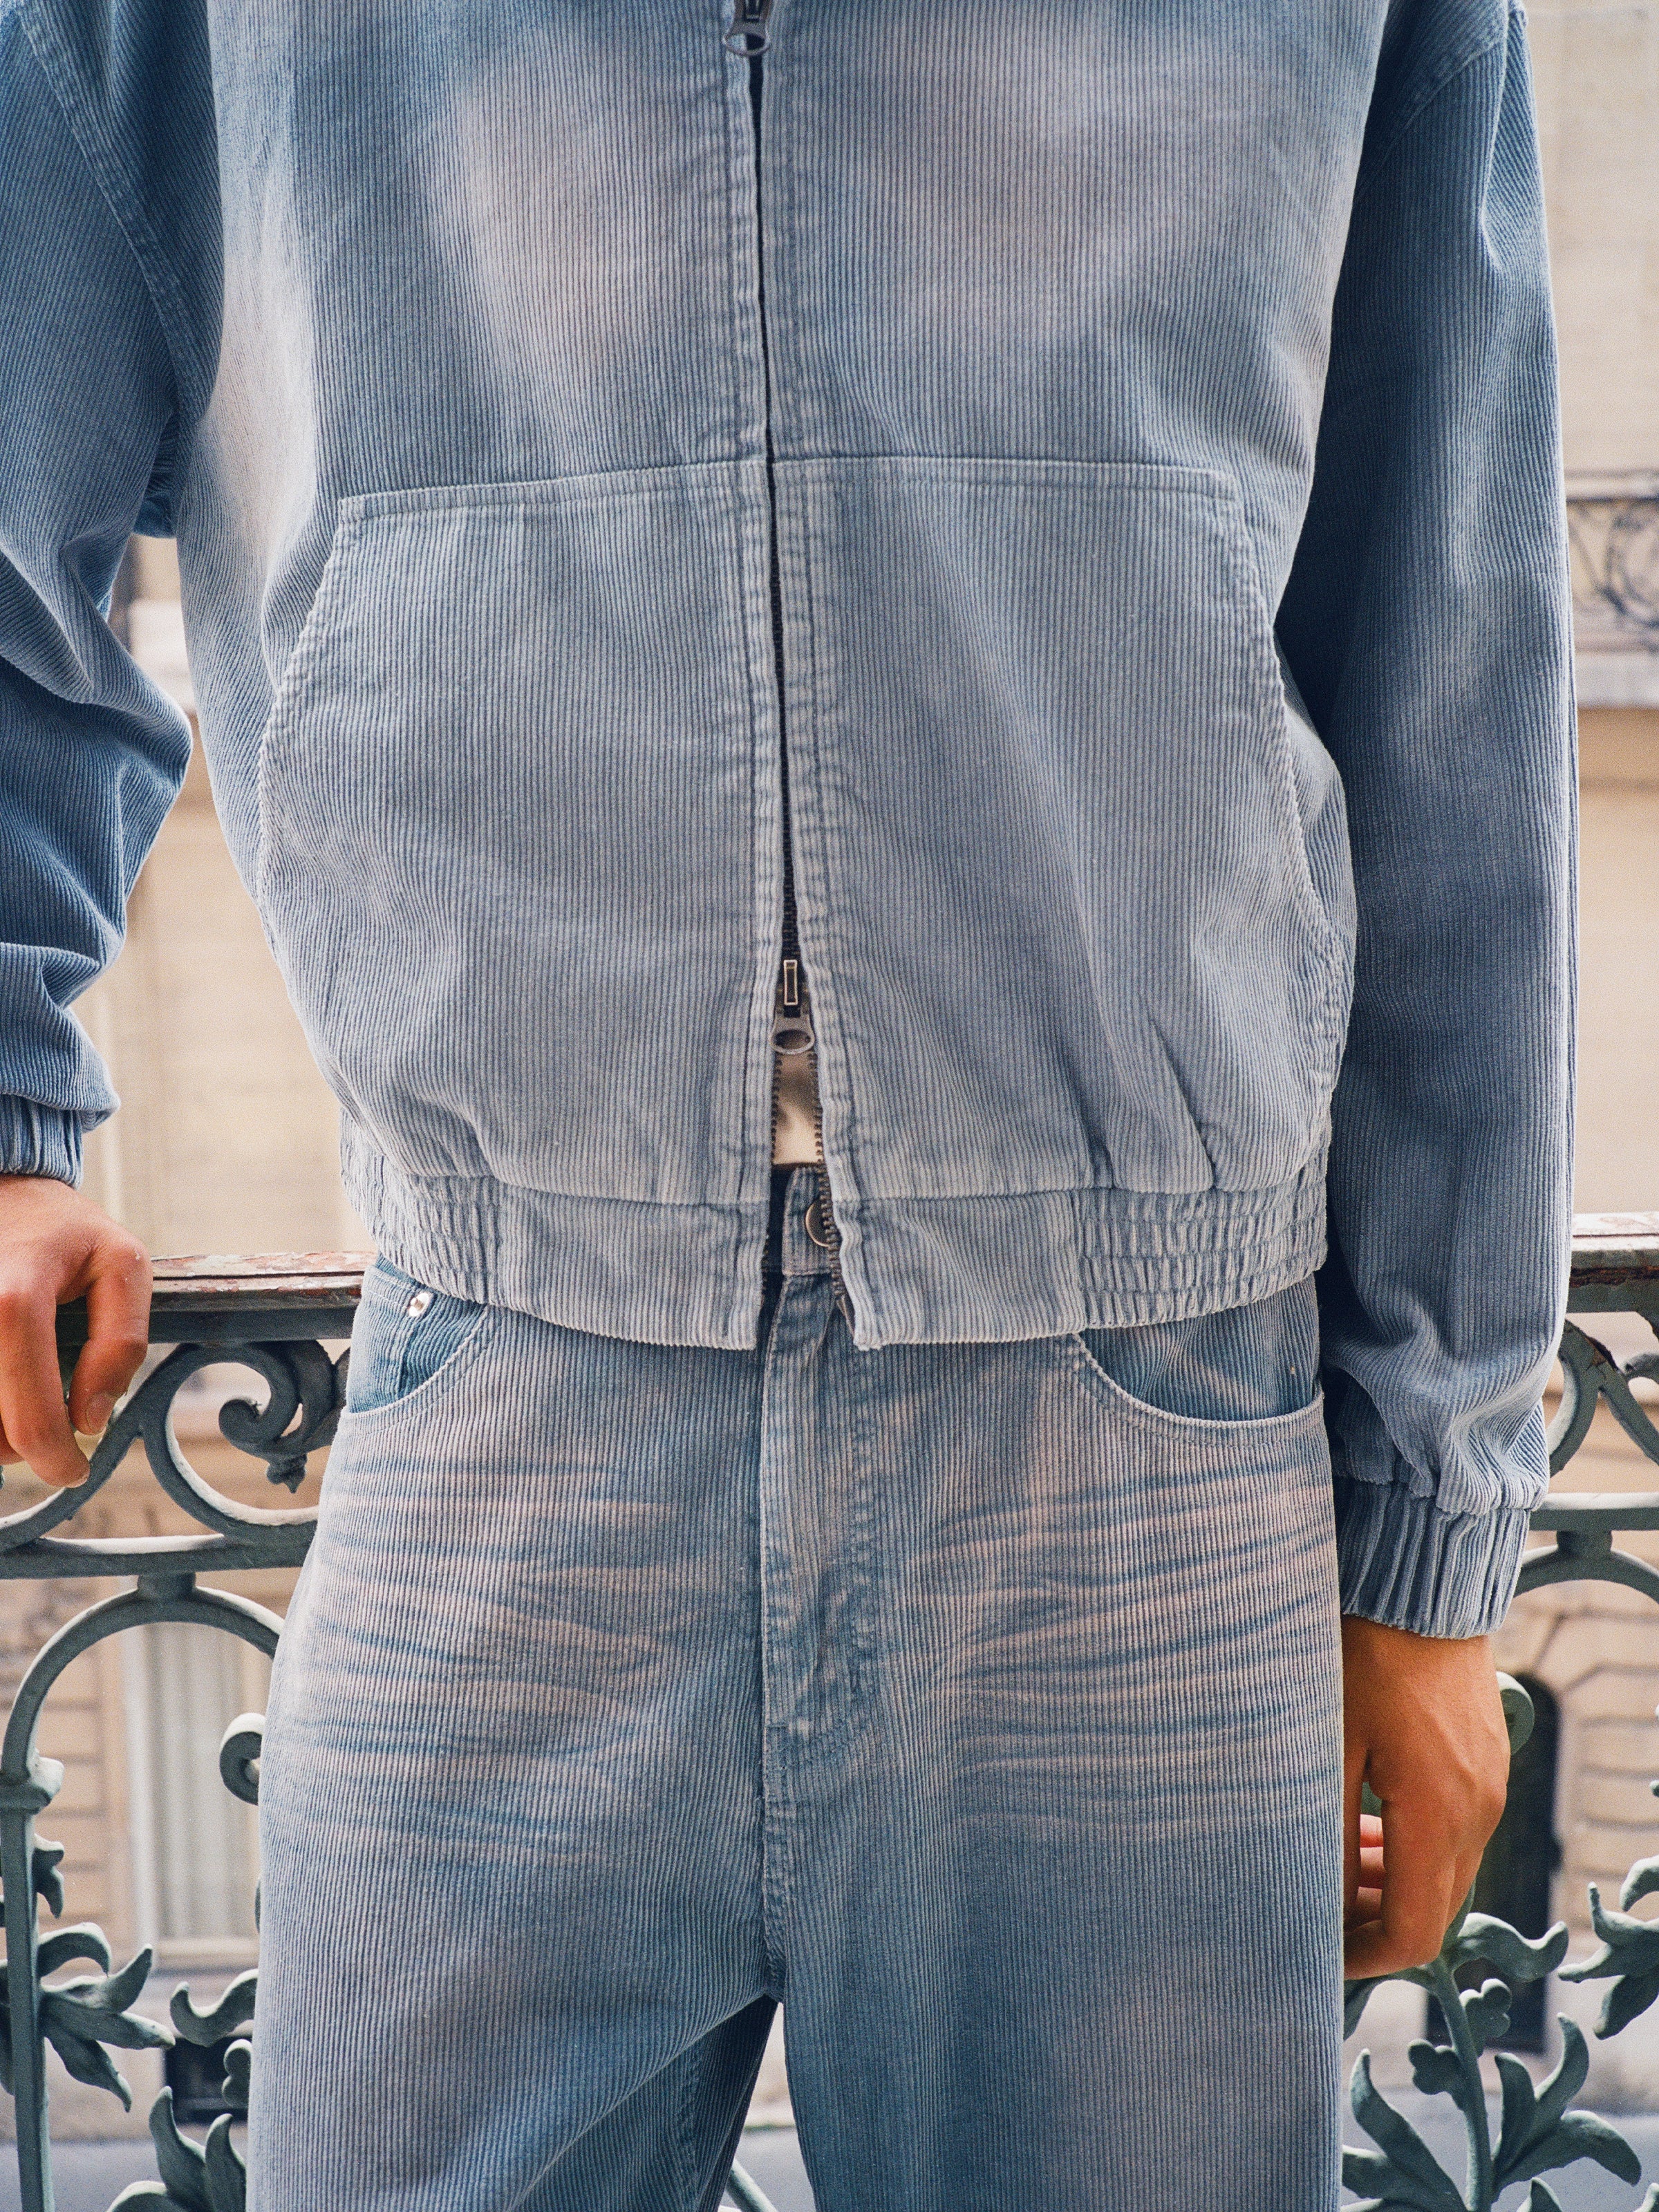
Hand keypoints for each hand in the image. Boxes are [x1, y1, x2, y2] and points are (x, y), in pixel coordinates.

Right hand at [0, 1176, 151, 1490]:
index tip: (75, 1469)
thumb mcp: (123, 1265)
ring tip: (25, 1401)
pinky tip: (8, 1389)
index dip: (56, 1459)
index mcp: (15, 1303)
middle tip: (55, 1425)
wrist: (1, 1189)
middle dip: (26, 1448)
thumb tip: (92, 1419)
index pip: (29, 1418)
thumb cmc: (66, 1230)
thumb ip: (121, 1343)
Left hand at [1342, 1614, 1509, 1978]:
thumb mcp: (1330, 1749)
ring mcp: (1488, 1788)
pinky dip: (1415, 1848)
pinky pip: (1457, 1832)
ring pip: (1447, 1873)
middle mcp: (1476, 1813)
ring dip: (1396, 1886)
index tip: (1320, 1956)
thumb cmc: (1362, 1659)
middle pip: (1435, 1910)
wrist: (1420, 1588)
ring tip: (1339, 1873)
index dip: (1366, 1959)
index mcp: (1438, 1817)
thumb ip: (1330, 1836)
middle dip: (1378, 1926)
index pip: (1415, 1933)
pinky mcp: (1486, 1763)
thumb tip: (1320, 1908)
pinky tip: (1371, 1827)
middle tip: (1320, 1916)